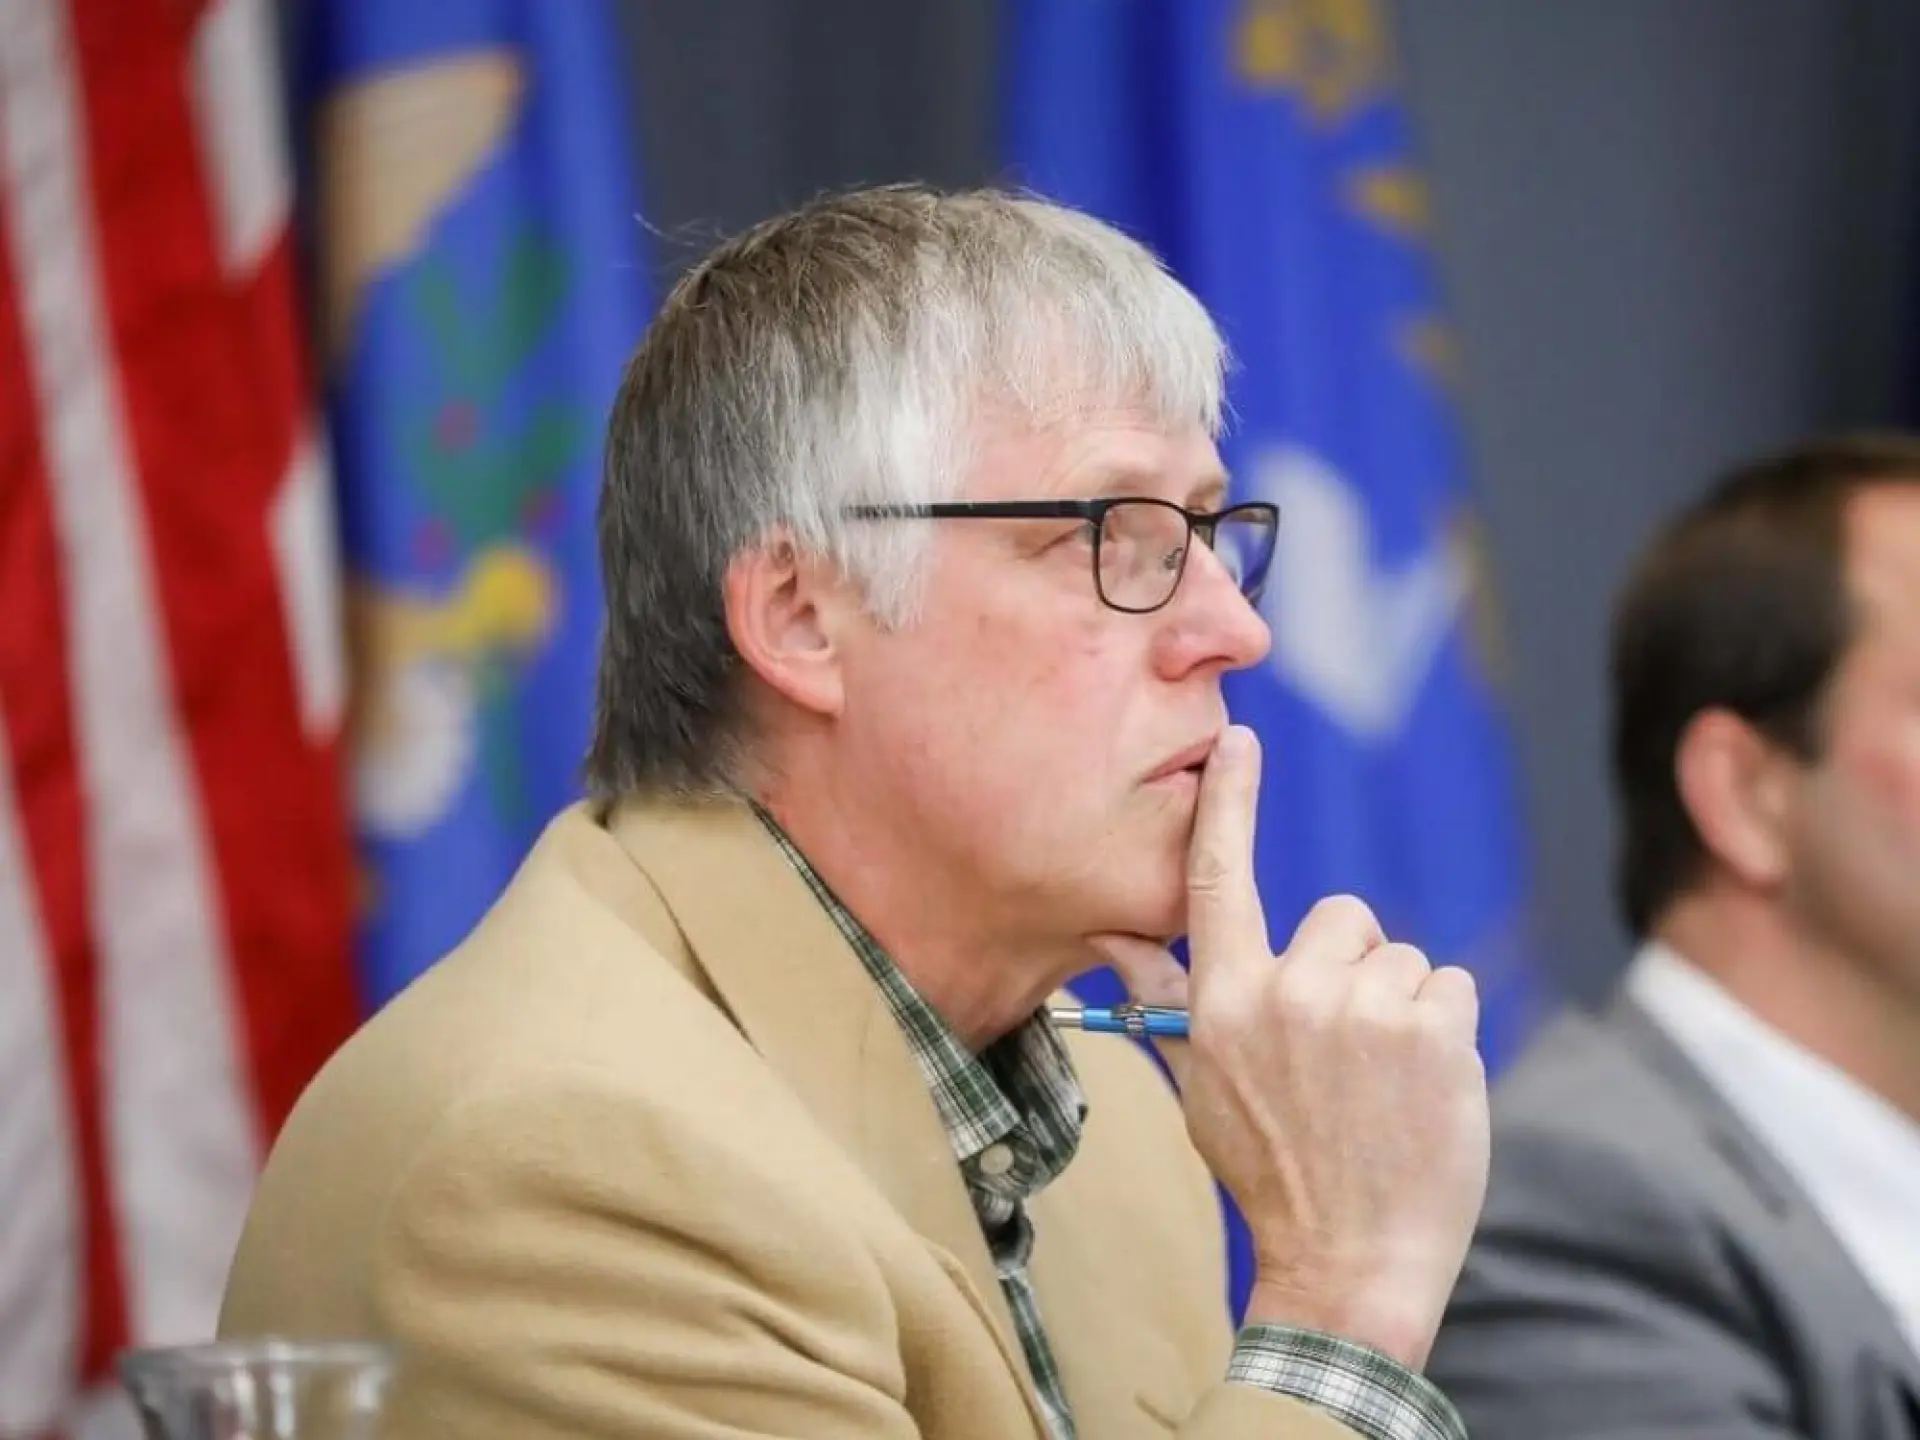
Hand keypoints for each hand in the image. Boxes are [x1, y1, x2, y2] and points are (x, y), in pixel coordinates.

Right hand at [1096, 725, 1488, 1369]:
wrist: (1350, 1263)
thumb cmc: (1273, 1173)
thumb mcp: (1204, 1085)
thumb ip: (1175, 999)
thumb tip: (1115, 937)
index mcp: (1225, 1002)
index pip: (1219, 879)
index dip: (1231, 803)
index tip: (1239, 740)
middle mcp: (1287, 992)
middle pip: (1341, 918)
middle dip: (1351, 969)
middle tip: (1345, 1055)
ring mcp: (1362, 1008)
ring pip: (1401, 959)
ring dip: (1402, 1009)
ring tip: (1382, 1085)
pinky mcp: (1432, 1027)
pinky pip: (1449, 986)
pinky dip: (1446, 1031)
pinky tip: (1422, 1089)